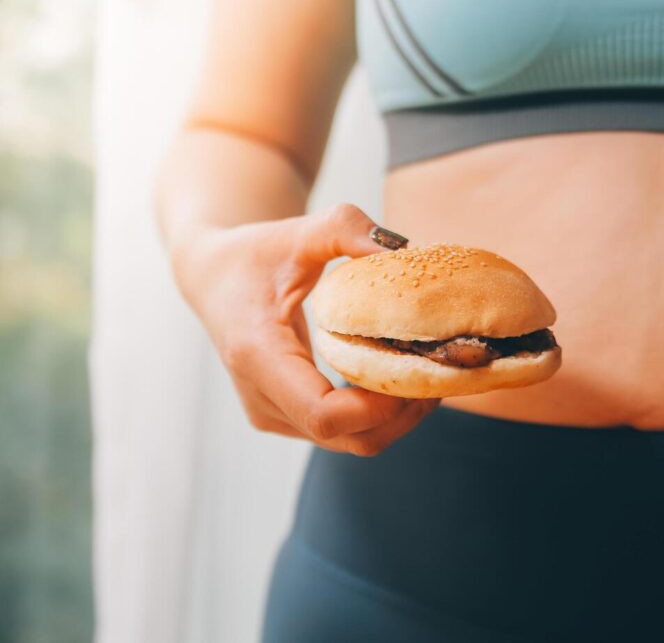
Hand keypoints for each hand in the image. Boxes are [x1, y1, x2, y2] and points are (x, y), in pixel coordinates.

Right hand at [172, 203, 439, 455]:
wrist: (212, 276)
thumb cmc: (255, 252)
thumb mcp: (299, 230)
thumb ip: (347, 229)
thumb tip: (404, 247)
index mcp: (259, 356)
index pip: (326, 415)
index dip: (382, 408)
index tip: (420, 373)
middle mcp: (262, 398)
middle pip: (348, 438)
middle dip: (403, 414)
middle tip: (443, 375)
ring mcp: (272, 414)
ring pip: (350, 443)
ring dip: (396, 418)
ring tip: (429, 375)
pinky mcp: (284, 417)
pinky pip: (342, 432)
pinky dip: (378, 414)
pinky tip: (401, 378)